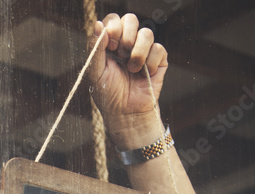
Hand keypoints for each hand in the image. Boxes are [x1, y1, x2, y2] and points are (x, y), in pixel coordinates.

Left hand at [87, 13, 167, 140]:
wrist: (126, 113)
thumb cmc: (108, 94)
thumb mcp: (96, 71)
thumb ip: (95, 48)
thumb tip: (97, 24)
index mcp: (110, 43)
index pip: (113, 19)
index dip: (113, 27)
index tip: (110, 45)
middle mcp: (127, 43)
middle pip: (131, 19)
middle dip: (125, 36)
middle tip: (120, 54)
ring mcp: (144, 50)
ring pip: (147, 33)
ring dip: (137, 52)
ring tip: (131, 69)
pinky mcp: (158, 60)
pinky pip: (158, 48)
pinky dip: (149, 63)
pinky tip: (144, 74)